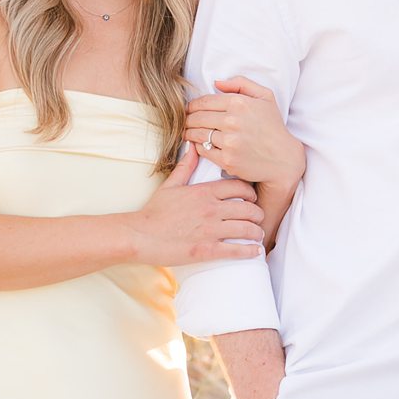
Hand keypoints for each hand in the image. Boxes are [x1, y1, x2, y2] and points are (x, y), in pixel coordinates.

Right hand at [130, 146, 263, 265]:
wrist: (139, 235)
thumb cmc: (154, 212)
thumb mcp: (171, 185)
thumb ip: (186, 166)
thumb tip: (193, 146)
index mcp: (204, 192)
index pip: (240, 187)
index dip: (251, 193)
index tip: (253, 199)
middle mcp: (211, 209)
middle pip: (249, 209)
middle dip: (258, 214)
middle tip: (258, 219)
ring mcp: (211, 230)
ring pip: (247, 229)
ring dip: (257, 233)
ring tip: (258, 235)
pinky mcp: (207, 250)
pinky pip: (237, 250)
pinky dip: (250, 251)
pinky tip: (255, 251)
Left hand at [185, 78, 304, 189]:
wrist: (284, 159)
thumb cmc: (273, 126)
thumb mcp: (265, 97)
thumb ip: (241, 83)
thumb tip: (216, 83)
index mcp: (239, 103)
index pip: (204, 102)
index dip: (192, 105)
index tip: (190, 109)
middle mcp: (233, 122)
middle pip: (197, 117)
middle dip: (188, 119)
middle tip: (185, 121)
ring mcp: (229, 142)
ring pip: (197, 134)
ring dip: (188, 132)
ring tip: (187, 132)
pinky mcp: (227, 160)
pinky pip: (203, 150)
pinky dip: (197, 146)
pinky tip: (198, 144)